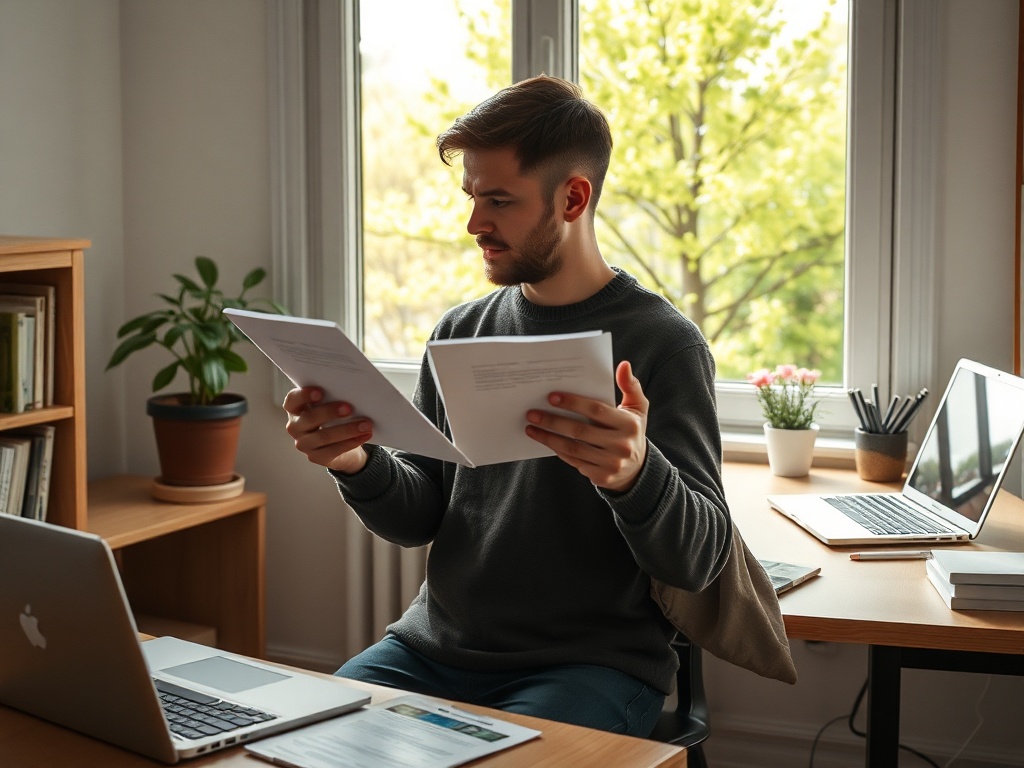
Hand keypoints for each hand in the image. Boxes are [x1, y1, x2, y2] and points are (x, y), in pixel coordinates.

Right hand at [282, 387, 373, 473]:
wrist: (340, 444)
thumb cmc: (333, 418)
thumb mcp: (329, 406)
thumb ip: (332, 398)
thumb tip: (352, 393)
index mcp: (295, 409)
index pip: (292, 400)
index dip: (304, 396)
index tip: (320, 392)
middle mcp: (295, 427)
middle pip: (309, 418)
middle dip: (330, 412)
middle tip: (349, 408)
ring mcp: (304, 444)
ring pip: (324, 436)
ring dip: (347, 430)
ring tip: (365, 424)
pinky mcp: (316, 457)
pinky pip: (334, 450)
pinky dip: (352, 442)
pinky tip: (364, 435)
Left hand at [525, 360, 648, 491]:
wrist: (637, 469)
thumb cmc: (631, 431)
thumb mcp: (637, 408)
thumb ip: (630, 386)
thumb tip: (623, 365)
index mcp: (629, 425)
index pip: (596, 411)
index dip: (573, 403)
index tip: (551, 397)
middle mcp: (621, 445)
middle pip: (580, 431)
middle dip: (553, 421)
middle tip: (532, 413)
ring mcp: (611, 463)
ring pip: (573, 448)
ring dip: (548, 437)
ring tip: (531, 428)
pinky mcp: (601, 476)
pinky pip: (574, 461)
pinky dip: (557, 450)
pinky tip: (544, 440)